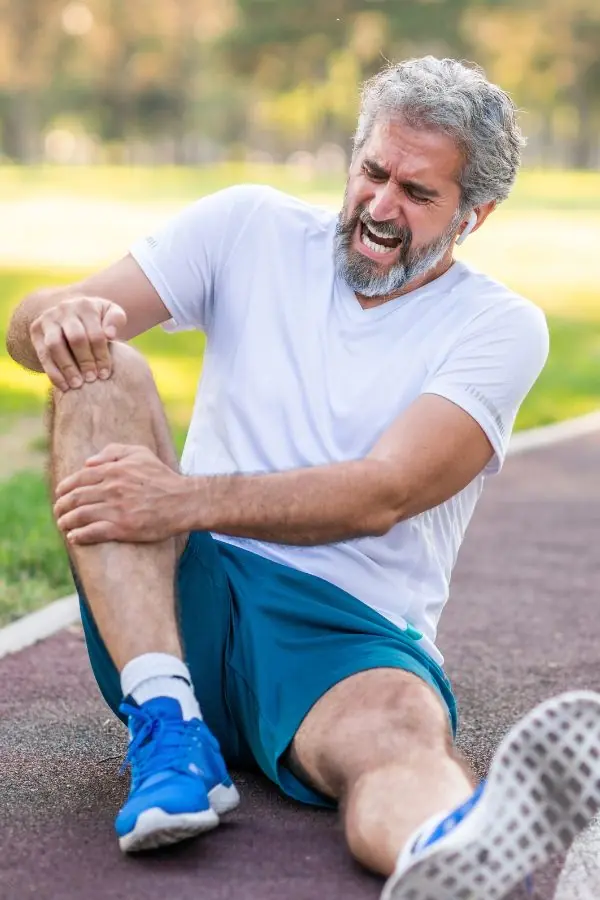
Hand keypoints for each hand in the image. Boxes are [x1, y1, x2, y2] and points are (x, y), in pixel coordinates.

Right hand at [30, 296, 126, 391]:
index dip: (101, 355)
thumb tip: (110, 334)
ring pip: (55, 346)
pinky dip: (53, 372)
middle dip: (84, 361)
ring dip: (66, 368)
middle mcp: (64, 309)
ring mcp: (48, 319)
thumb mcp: (111, 313)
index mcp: (86, 305)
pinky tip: (63, 386)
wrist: (73, 312)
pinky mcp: (36, 331)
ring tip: (77, 385)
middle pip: (75, 338)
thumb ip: (115, 320)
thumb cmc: (99, 318)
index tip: (105, 374)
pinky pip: (42, 354)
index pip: (95, 334)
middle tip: (92, 379)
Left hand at [53, 444, 185, 544]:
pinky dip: (79, 535)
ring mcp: (116, 509)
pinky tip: (74, 537)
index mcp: (114, 470)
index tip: (60, 494)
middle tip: (58, 512)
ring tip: (63, 525)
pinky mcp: (122, 528)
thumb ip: (113, 451)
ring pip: (80, 515)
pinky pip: (93, 532)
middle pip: (76, 497)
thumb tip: (88, 462)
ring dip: (66, 521)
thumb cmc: (162, 477)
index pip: (79, 478)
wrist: (183, 501)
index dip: (65, 487)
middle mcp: (112, 488)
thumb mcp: (141, 453)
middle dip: (61, 506)